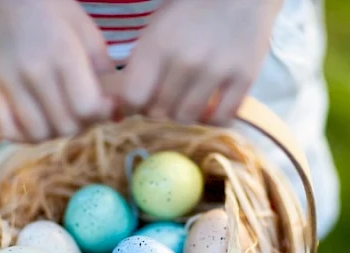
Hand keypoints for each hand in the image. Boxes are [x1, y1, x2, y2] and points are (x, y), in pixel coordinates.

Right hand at [0, 0, 113, 141]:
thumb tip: (118, 115)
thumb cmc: (58, 17)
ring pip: (38, 134)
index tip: (102, 107)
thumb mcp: (91, 39)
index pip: (86, 109)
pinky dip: (26, 135)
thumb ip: (107, 78)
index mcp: (64, 56)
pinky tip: (37, 122)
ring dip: (55, 132)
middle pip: (65, 127)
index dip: (100, 115)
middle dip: (80, 125)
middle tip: (80, 111)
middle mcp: (34, 72)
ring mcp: (8, 82)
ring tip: (59, 116)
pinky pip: (9, 132)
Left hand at [120, 0, 281, 124]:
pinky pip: (221, 118)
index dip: (132, 107)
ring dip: (184, 115)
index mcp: (158, 44)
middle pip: (160, 112)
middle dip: (159, 111)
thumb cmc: (190, 11)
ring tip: (187, 103)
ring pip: (187, 118)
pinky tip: (211, 108)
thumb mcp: (156, 30)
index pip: (133, 97)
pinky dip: (213, 119)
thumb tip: (128, 105)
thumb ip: (142, 66)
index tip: (139, 106)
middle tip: (166, 101)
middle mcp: (186, 59)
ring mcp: (217, 69)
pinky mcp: (244, 77)